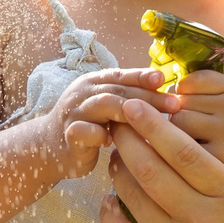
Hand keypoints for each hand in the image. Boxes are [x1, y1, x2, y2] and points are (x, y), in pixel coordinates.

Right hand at [46, 66, 168, 179]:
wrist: (49, 147)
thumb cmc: (87, 126)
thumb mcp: (107, 107)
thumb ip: (128, 98)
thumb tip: (165, 92)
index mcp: (94, 82)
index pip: (122, 75)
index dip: (144, 76)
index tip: (166, 81)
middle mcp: (83, 92)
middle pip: (118, 89)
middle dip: (148, 96)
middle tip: (175, 104)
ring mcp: (73, 112)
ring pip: (103, 104)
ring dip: (131, 112)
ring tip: (156, 122)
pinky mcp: (69, 134)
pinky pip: (86, 131)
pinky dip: (102, 135)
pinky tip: (117, 143)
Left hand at [104, 97, 223, 222]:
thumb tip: (204, 156)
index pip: (184, 152)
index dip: (155, 124)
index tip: (136, 105)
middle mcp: (201, 220)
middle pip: (150, 167)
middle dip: (127, 138)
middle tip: (115, 121)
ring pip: (131, 195)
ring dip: (118, 170)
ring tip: (115, 155)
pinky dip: (109, 212)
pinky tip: (109, 200)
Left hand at [158, 70, 223, 207]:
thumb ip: (218, 103)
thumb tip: (173, 95)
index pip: (195, 79)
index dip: (184, 93)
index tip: (185, 108)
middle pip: (181, 101)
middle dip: (177, 117)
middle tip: (186, 136)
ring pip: (177, 123)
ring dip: (174, 137)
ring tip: (188, 152)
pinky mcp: (218, 159)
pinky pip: (181, 149)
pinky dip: (179, 158)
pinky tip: (191, 168)